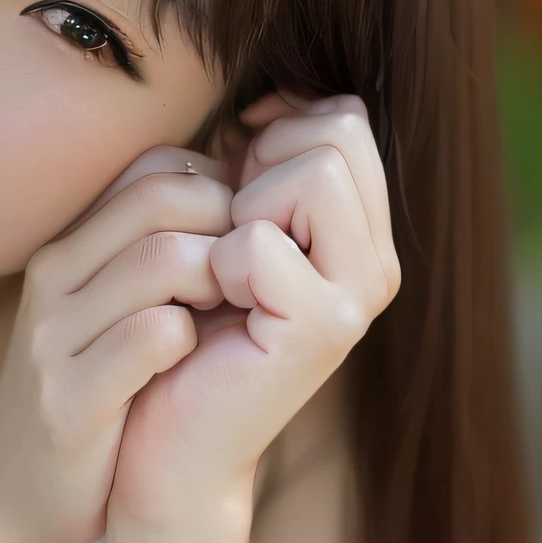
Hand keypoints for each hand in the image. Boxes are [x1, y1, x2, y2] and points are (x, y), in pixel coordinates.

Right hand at [0, 143, 235, 542]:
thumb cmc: (93, 398)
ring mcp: (54, 338)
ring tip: (235, 317)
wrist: (18, 501)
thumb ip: (157, 257)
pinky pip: (151, 337)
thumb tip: (243, 198)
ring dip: (220, 282)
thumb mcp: (111, 314)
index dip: (222, 192)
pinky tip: (196, 362)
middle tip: (255, 280)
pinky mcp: (68, 401)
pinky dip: (192, 341)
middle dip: (230, 229)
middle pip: (164, 198)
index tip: (247, 246)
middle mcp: (52, 279)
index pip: (156, 167)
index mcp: (68, 249)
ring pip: (163, 259)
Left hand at [107, 90, 401, 534]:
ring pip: (315, 172)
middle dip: (262, 166)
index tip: (237, 186)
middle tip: (229, 237)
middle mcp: (376, 264)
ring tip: (225, 273)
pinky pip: (261, 242)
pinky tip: (214, 309)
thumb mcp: (226, 226)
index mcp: (360, 234)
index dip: (276, 131)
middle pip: (339, 132)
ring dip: (244, 209)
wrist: (165, 440)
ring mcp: (357, 298)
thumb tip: (271, 102)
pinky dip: (217, 265)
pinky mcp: (320, 332)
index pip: (345, 118)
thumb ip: (262, 166)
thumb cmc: (183, 327)